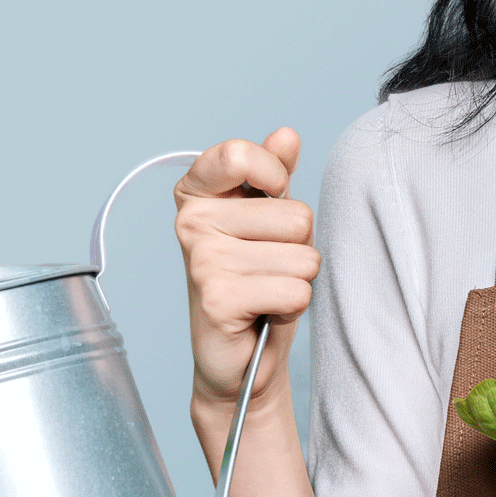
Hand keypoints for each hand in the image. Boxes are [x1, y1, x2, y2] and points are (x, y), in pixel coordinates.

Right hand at [173, 127, 319, 421]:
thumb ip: (276, 176)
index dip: (276, 177)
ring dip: (298, 281)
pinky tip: (264, 314)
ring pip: (302, 256)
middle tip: (268, 269)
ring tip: (266, 293)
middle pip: (296, 214)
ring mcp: (201, 260)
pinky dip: (292, 308)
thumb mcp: (269, 223)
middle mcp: (192, 222)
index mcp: (198, 193)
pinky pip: (295, 290)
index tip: (271, 202)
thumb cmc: (256, 284)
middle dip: (299, 247)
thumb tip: (286, 136)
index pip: (243, 156)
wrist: (240, 360)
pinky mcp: (217, 298)